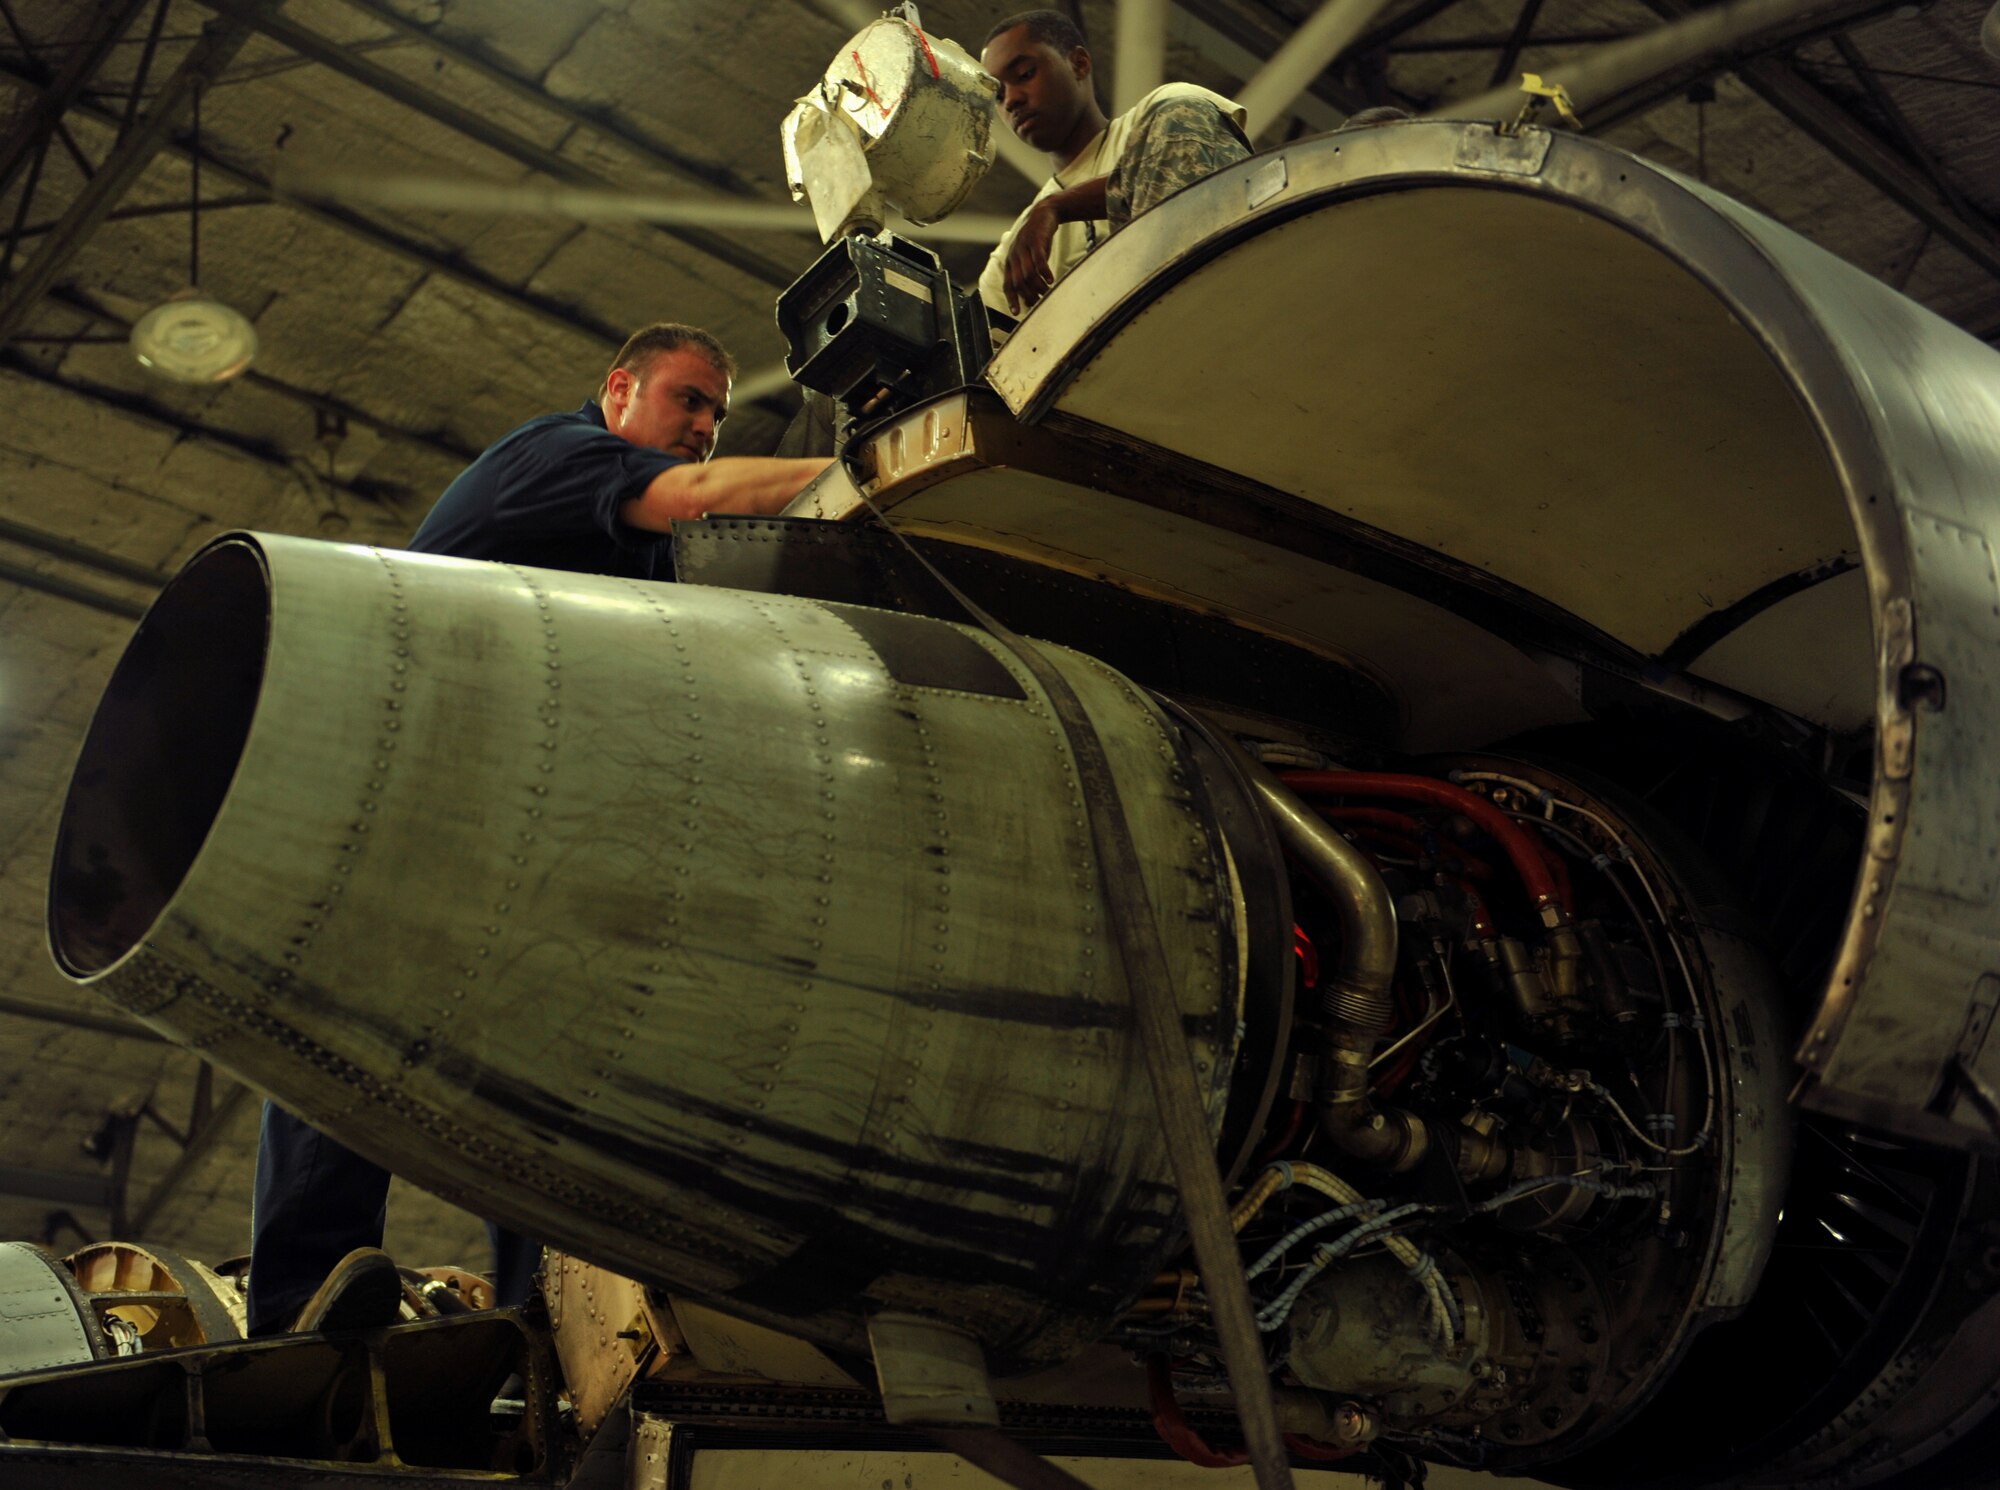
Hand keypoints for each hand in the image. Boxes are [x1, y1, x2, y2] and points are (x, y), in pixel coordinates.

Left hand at [1003, 199, 1060, 313]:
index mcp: (1010, 261)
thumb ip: (1026, 273)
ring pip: (1028, 273)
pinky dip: (1045, 272)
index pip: (1008, 284)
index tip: (1017, 313)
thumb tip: (1029, 296)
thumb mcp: (1028, 256)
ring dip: (1038, 286)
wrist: (1044, 214)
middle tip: (1039, 303)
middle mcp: (1014, 255)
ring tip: (1047, 293)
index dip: (1011, 299)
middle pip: (1018, 282)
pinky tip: (1051, 280)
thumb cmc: (1037, 240)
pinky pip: (1039, 261)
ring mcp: (1023, 247)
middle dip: (1028, 295)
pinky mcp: (1035, 241)